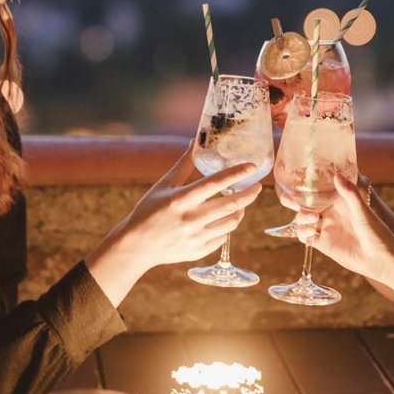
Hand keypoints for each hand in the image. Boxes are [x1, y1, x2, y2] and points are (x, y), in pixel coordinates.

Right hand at [87, 143, 263, 303]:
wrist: (136, 246)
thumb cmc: (148, 211)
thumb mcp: (163, 186)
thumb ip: (182, 165)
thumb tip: (195, 142)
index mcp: (182, 199)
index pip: (215, 183)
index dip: (237, 173)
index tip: (252, 167)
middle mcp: (191, 218)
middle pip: (230, 204)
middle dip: (249, 194)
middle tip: (257, 187)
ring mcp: (196, 237)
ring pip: (231, 222)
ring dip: (240, 210)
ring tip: (242, 203)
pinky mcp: (198, 251)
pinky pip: (222, 238)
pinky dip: (228, 226)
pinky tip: (226, 220)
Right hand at [294, 172, 393, 281]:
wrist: (380, 258)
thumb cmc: (376, 231)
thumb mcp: (362, 210)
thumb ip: (350, 193)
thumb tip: (336, 174)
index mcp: (338, 201)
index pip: (317, 190)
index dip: (305, 186)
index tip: (294, 180)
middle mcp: (330, 213)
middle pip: (305, 204)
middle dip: (294, 201)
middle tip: (287, 198)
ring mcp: (326, 228)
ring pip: (303, 220)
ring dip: (301, 218)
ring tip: (312, 219)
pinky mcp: (323, 244)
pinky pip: (306, 237)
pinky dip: (303, 233)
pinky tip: (310, 232)